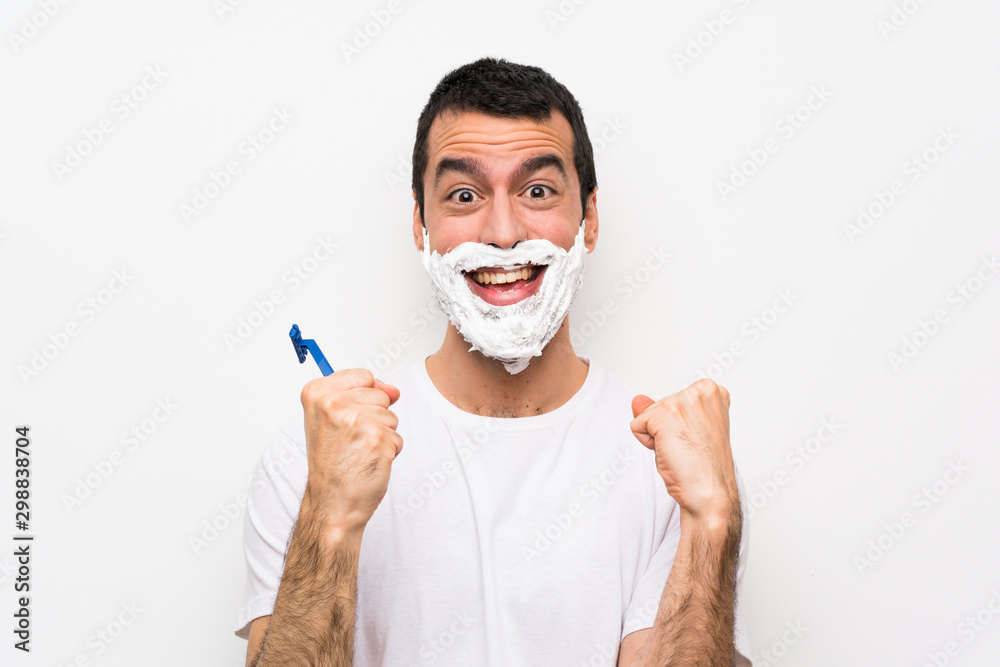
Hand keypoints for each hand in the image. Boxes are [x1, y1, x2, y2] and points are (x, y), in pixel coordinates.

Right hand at [299, 368, 401, 533]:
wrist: (331, 502)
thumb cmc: (331, 465)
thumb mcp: (332, 419)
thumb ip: (361, 395)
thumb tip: (393, 390)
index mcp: (316, 393)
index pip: (364, 376)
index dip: (364, 398)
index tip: (346, 420)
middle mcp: (333, 404)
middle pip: (380, 394)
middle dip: (375, 418)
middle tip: (351, 441)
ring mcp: (356, 421)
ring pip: (391, 416)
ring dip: (382, 435)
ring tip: (359, 451)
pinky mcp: (377, 439)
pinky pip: (398, 436)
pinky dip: (389, 451)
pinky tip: (368, 462)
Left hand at [630, 379, 737, 525]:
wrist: (709, 492)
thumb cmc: (704, 467)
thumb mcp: (685, 429)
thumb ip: (661, 408)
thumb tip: (636, 399)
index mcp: (712, 393)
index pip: (674, 399)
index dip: (677, 424)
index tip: (695, 438)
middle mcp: (700, 391)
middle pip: (659, 405)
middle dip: (665, 429)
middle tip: (688, 448)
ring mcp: (682, 401)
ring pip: (647, 414)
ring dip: (656, 437)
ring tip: (680, 450)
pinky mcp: (664, 413)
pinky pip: (637, 425)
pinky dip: (647, 443)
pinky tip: (670, 453)